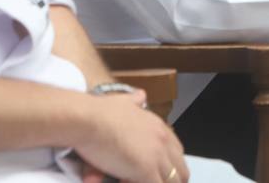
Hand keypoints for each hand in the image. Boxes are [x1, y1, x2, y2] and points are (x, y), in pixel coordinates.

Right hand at [73, 91, 188, 182]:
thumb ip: (134, 100)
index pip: (177, 153)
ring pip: (171, 182)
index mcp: (159, 127)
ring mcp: (156, 156)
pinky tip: (124, 181)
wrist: (88, 119)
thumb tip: (140, 95)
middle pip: (180, 171)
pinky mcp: (146, 170)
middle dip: (168, 181)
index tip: (157, 174)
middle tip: (147, 180)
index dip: (168, 167)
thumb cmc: (99, 112)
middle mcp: (163, 140)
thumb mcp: (122, 101)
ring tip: (131, 180)